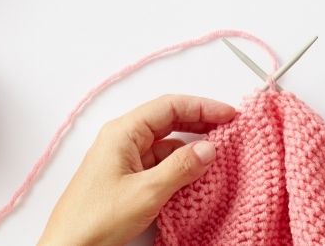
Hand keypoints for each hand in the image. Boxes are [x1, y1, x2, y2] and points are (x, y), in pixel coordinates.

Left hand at [38, 95, 235, 245]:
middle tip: (229, 128)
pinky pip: (158, 163)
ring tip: (217, 153)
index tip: (229, 115)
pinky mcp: (126, 178)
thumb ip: (181, 167)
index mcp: (123, 132)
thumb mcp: (146, 192)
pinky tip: (196, 174)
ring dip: (190, 147)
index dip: (202, 106)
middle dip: (199, 122)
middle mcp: (122, 140)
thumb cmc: (95, 218)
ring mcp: (123, 159)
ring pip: (164, 143)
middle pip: (167, 120)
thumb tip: (209, 148)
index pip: (169, 106)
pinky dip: (179, 165)